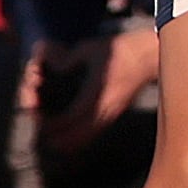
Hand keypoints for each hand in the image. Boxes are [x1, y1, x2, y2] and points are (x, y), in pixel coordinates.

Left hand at [40, 24, 161, 153]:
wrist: (151, 55)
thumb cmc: (123, 49)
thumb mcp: (92, 48)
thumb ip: (69, 59)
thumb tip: (53, 66)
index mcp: (96, 95)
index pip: (67, 120)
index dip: (49, 122)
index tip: (36, 115)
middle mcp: (105, 110)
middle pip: (74, 139)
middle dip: (54, 136)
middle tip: (41, 125)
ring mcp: (112, 115)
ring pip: (85, 140)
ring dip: (66, 139)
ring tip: (51, 130)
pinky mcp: (116, 114)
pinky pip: (93, 134)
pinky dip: (78, 136)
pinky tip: (68, 127)